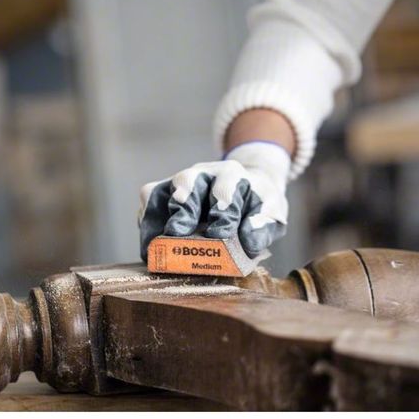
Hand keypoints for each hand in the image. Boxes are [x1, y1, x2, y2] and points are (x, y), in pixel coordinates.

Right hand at [138, 141, 289, 260]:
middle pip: (188, 181)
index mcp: (233, 175)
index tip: (220, 235)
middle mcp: (204, 172)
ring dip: (159, 216)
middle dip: (183, 208)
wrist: (246, 186)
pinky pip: (149, 199)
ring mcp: (181, 180)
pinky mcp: (164, 190)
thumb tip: (248, 242)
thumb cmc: (256, 204)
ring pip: (162, 189)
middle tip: (178, 233)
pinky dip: (146, 222)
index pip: (226, 189)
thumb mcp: (272, 213)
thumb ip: (263, 227)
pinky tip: (150, 245)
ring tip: (157, 242)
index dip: (223, 213)